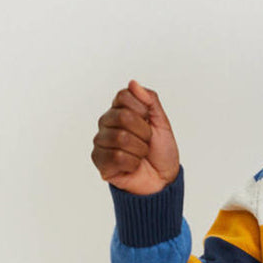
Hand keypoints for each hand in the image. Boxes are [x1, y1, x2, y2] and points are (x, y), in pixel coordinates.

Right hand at [91, 79, 180, 194]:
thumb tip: (133, 83)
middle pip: (123, 116)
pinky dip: (133, 163)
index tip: (149, 123)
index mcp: (120, 110)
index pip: (124, 96)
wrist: (163, 179)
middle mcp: (107, 123)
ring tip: (141, 155)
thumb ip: (150, 101)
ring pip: (121, 138)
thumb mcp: (162, 123)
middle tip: (147, 141)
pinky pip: (117, 156)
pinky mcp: (100, 160)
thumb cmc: (161, 152)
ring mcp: (101, 141)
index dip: (143, 110)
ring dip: (140, 149)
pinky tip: (133, 166)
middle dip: (144, 132)